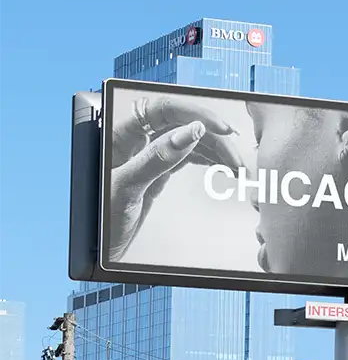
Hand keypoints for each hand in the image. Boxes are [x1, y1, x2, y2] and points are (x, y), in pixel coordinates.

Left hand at [107, 95, 243, 261]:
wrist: (98, 250)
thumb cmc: (101, 220)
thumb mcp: (127, 187)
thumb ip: (157, 159)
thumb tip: (189, 133)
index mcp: (122, 134)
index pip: (164, 109)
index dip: (195, 113)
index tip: (221, 129)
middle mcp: (136, 140)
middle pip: (182, 124)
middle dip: (213, 139)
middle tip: (235, 159)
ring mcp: (148, 155)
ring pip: (189, 140)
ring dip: (215, 150)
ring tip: (237, 167)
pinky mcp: (157, 171)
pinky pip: (187, 156)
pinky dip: (208, 159)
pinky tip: (222, 166)